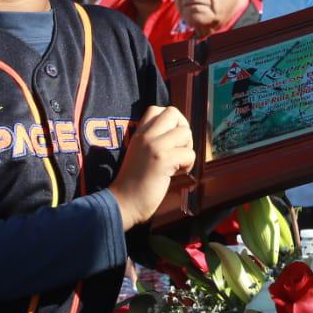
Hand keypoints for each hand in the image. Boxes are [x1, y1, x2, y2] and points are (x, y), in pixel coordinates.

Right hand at [107, 105, 194, 227]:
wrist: (122, 203)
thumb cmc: (133, 183)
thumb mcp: (138, 153)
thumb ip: (152, 141)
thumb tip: (178, 135)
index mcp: (138, 133)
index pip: (157, 109)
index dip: (170, 121)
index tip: (170, 139)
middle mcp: (145, 135)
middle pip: (174, 113)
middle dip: (183, 130)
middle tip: (178, 149)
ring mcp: (154, 146)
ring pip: (185, 132)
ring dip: (187, 148)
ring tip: (177, 163)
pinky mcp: (163, 160)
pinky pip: (189, 153)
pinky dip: (188, 165)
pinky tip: (177, 174)